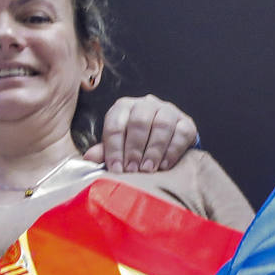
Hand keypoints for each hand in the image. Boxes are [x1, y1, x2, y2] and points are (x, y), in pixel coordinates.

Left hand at [82, 94, 197, 172]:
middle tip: (132, 170)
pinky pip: (181, 133)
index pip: (115, 124)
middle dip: (134, 149)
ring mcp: (168, 110)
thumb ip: (105, 151)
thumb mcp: (118, 146)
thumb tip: (88, 158)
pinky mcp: (186, 121)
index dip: (114, 148)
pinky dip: (172, 150)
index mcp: (123, 107)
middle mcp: (145, 104)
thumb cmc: (136, 143)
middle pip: (139, 122)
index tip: (116, 168)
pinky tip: (164, 165)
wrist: (165, 141)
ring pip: (162, 125)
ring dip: (154, 149)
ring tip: (148, 169)